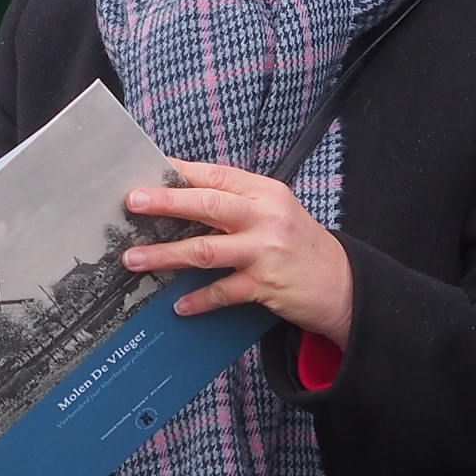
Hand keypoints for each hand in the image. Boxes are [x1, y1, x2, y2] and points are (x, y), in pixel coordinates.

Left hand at [122, 160, 353, 344]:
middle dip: (166, 203)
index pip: (216, 175)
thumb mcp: (273, 212)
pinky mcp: (266, 285)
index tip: (145, 171)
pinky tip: (177, 305)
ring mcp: (266, 252)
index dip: (178, 173)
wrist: (343, 284)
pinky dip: (197, 299)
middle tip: (132, 203)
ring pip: (206, 250)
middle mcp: (265, 217)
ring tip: (134, 259)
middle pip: (208, 205)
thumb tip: (178, 196)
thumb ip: (234, 203)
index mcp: (264, 193)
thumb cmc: (298, 245)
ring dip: (166, 255)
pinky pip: (222, 291)